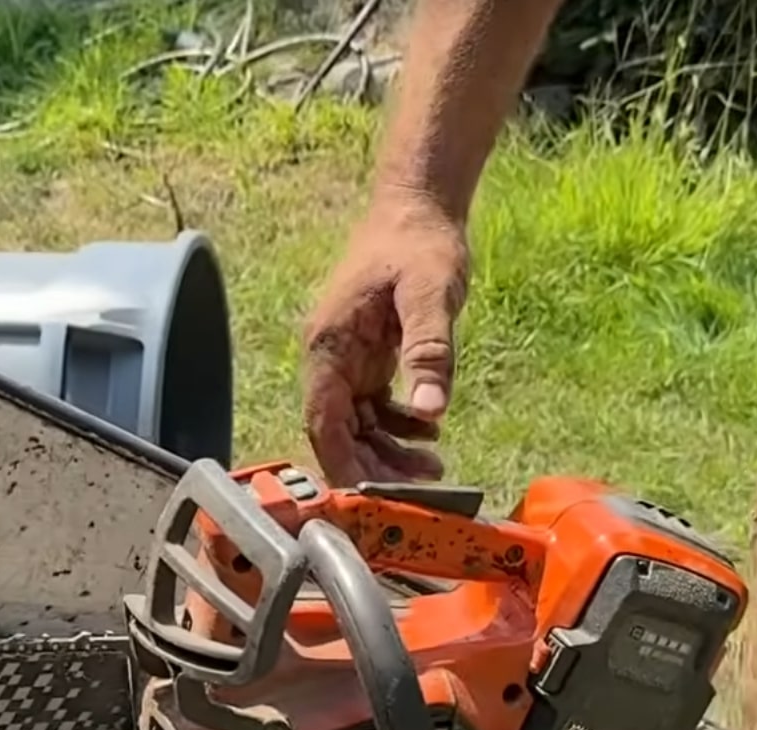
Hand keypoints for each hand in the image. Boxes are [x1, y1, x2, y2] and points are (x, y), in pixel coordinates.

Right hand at [300, 198, 470, 487]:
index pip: (322, 420)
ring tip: (434, 470)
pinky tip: (429, 434)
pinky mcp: (368, 357)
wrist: (418, 207)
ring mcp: (348, 358)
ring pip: (356, 424)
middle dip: (372, 465)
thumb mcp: (430, 294)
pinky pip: (373, 407)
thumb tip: (430, 412)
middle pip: (337, 431)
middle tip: (419, 490)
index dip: (341, 462)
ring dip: (387, 452)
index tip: (371, 495)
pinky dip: (396, 427)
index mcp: (330, 344)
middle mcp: (330, 356)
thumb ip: (429, 351)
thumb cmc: (418, 243)